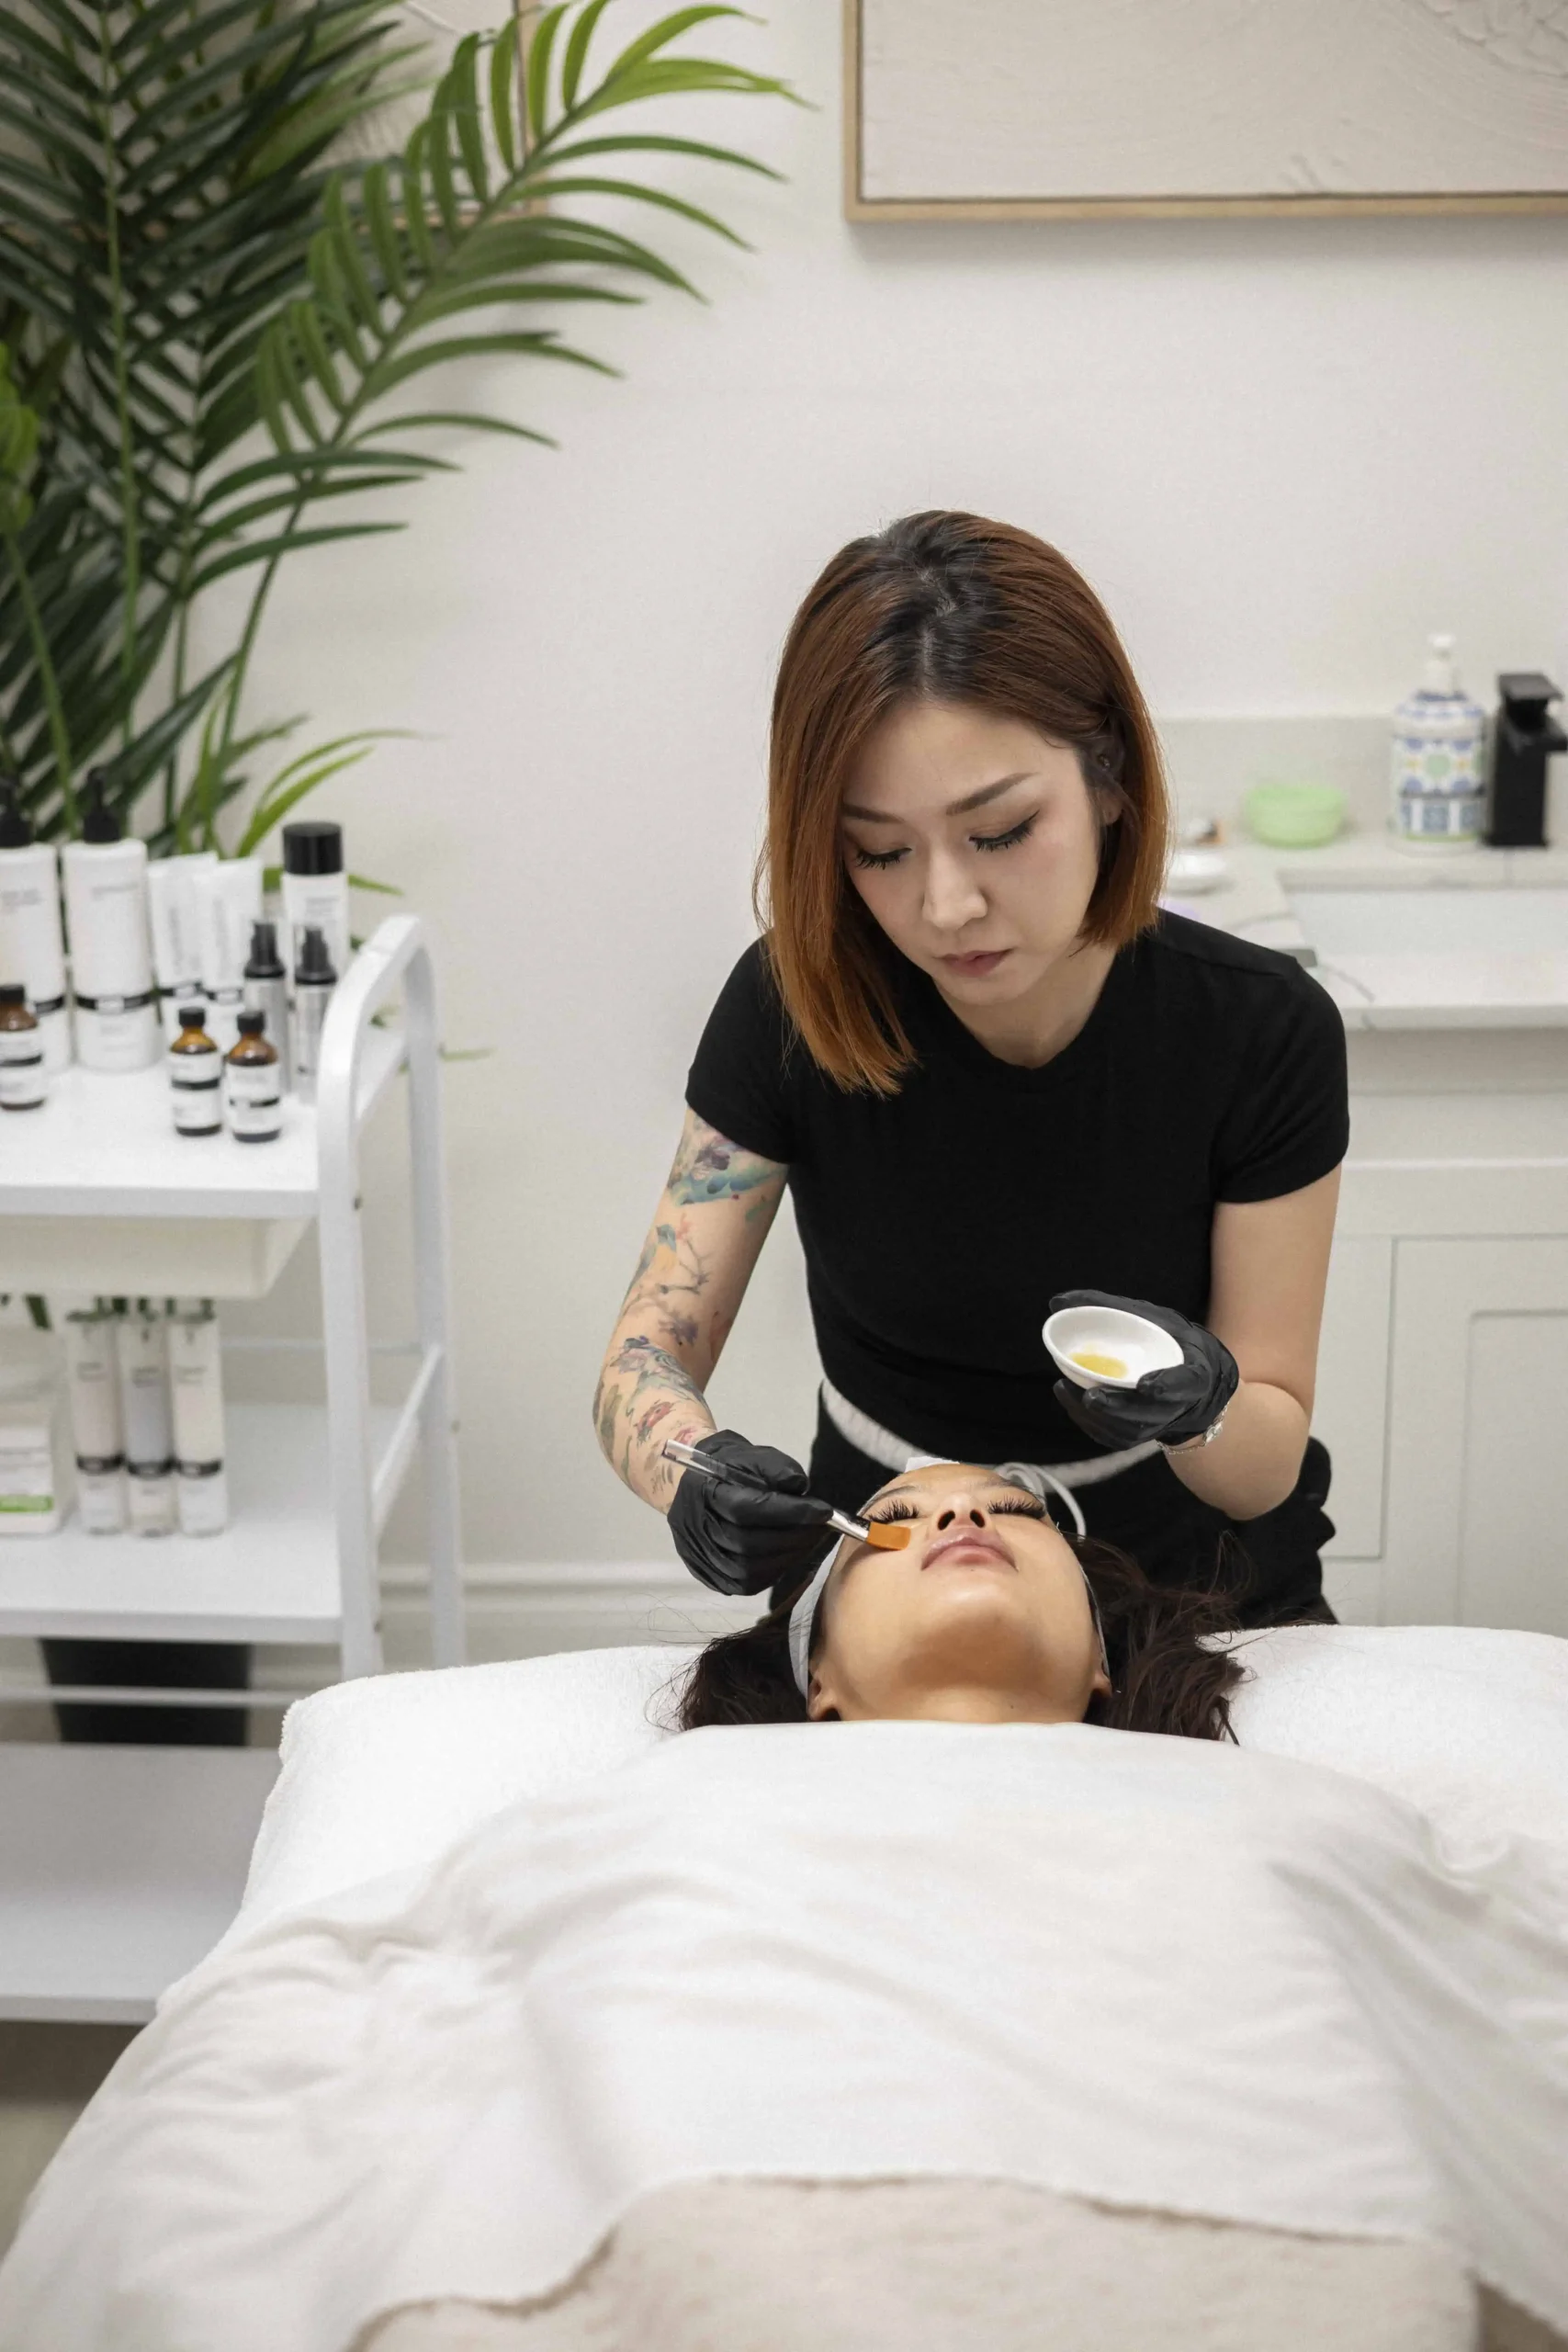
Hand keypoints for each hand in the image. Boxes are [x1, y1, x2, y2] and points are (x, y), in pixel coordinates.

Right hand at [666, 1428, 834, 1596]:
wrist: (692, 1483)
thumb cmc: (728, 1467)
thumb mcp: (751, 1454)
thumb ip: (775, 1467)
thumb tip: (800, 1486)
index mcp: (704, 1492)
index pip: (747, 1508)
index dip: (789, 1512)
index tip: (823, 1511)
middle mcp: (697, 1528)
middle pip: (748, 1543)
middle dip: (793, 1537)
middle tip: (820, 1528)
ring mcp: (699, 1555)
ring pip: (746, 1570)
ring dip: (785, 1557)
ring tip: (807, 1541)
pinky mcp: (706, 1574)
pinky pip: (743, 1585)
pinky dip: (771, 1573)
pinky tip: (787, 1556)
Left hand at [1049, 1291, 1238, 1451]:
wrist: (1183, 1371)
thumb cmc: (1164, 1339)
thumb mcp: (1148, 1317)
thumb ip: (1106, 1306)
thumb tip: (1057, 1302)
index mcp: (1193, 1374)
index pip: (1186, 1383)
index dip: (1168, 1386)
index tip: (1145, 1384)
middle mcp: (1178, 1405)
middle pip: (1150, 1414)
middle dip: (1119, 1408)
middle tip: (1091, 1397)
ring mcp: (1157, 1424)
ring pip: (1128, 1430)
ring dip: (1095, 1416)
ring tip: (1065, 1389)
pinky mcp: (1138, 1436)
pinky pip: (1113, 1438)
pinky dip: (1089, 1422)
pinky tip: (1069, 1400)